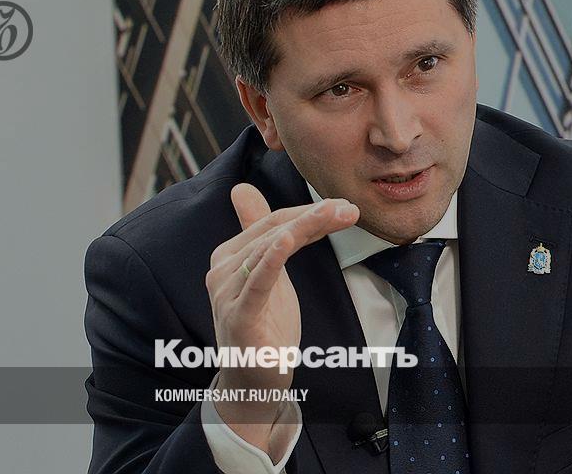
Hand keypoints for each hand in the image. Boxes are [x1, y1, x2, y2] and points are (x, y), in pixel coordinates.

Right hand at [205, 183, 357, 451]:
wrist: (254, 382)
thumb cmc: (263, 325)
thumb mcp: (267, 274)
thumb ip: (260, 233)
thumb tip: (241, 188)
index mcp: (228, 255)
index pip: (271, 221)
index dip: (307, 210)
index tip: (343, 205)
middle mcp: (221, 270)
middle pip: (273, 231)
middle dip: (314, 216)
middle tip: (349, 208)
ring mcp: (227, 294)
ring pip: (270, 249)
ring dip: (307, 228)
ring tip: (337, 215)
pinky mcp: (238, 317)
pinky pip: (257, 283)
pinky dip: (271, 258)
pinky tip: (287, 239)